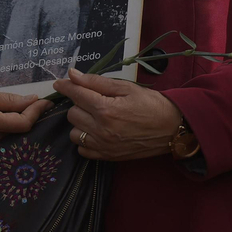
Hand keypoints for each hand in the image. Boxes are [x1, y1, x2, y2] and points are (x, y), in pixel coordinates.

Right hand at [0, 89, 48, 154]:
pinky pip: (2, 144)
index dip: (37, 112)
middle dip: (32, 118)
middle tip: (39, 105)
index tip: (46, 102)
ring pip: (12, 139)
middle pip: (20, 133)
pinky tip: (10, 123)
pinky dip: (10, 133)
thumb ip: (4, 100)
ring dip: (21, 126)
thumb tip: (31, 100)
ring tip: (25, 111)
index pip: (21, 123)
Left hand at [53, 69, 183, 161]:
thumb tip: (72, 75)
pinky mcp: (107, 156)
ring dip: (80, 123)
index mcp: (106, 109)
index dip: (65, 86)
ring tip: (95, 117)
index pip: (75, 95)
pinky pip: (82, 150)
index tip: (59, 83)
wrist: (172, 128)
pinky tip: (97, 132)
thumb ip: (96, 82)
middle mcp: (101, 129)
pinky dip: (85, 140)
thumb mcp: (126, 87)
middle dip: (79, 104)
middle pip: (72, 114)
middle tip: (94, 100)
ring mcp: (104, 145)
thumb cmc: (151, 104)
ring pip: (74, 133)